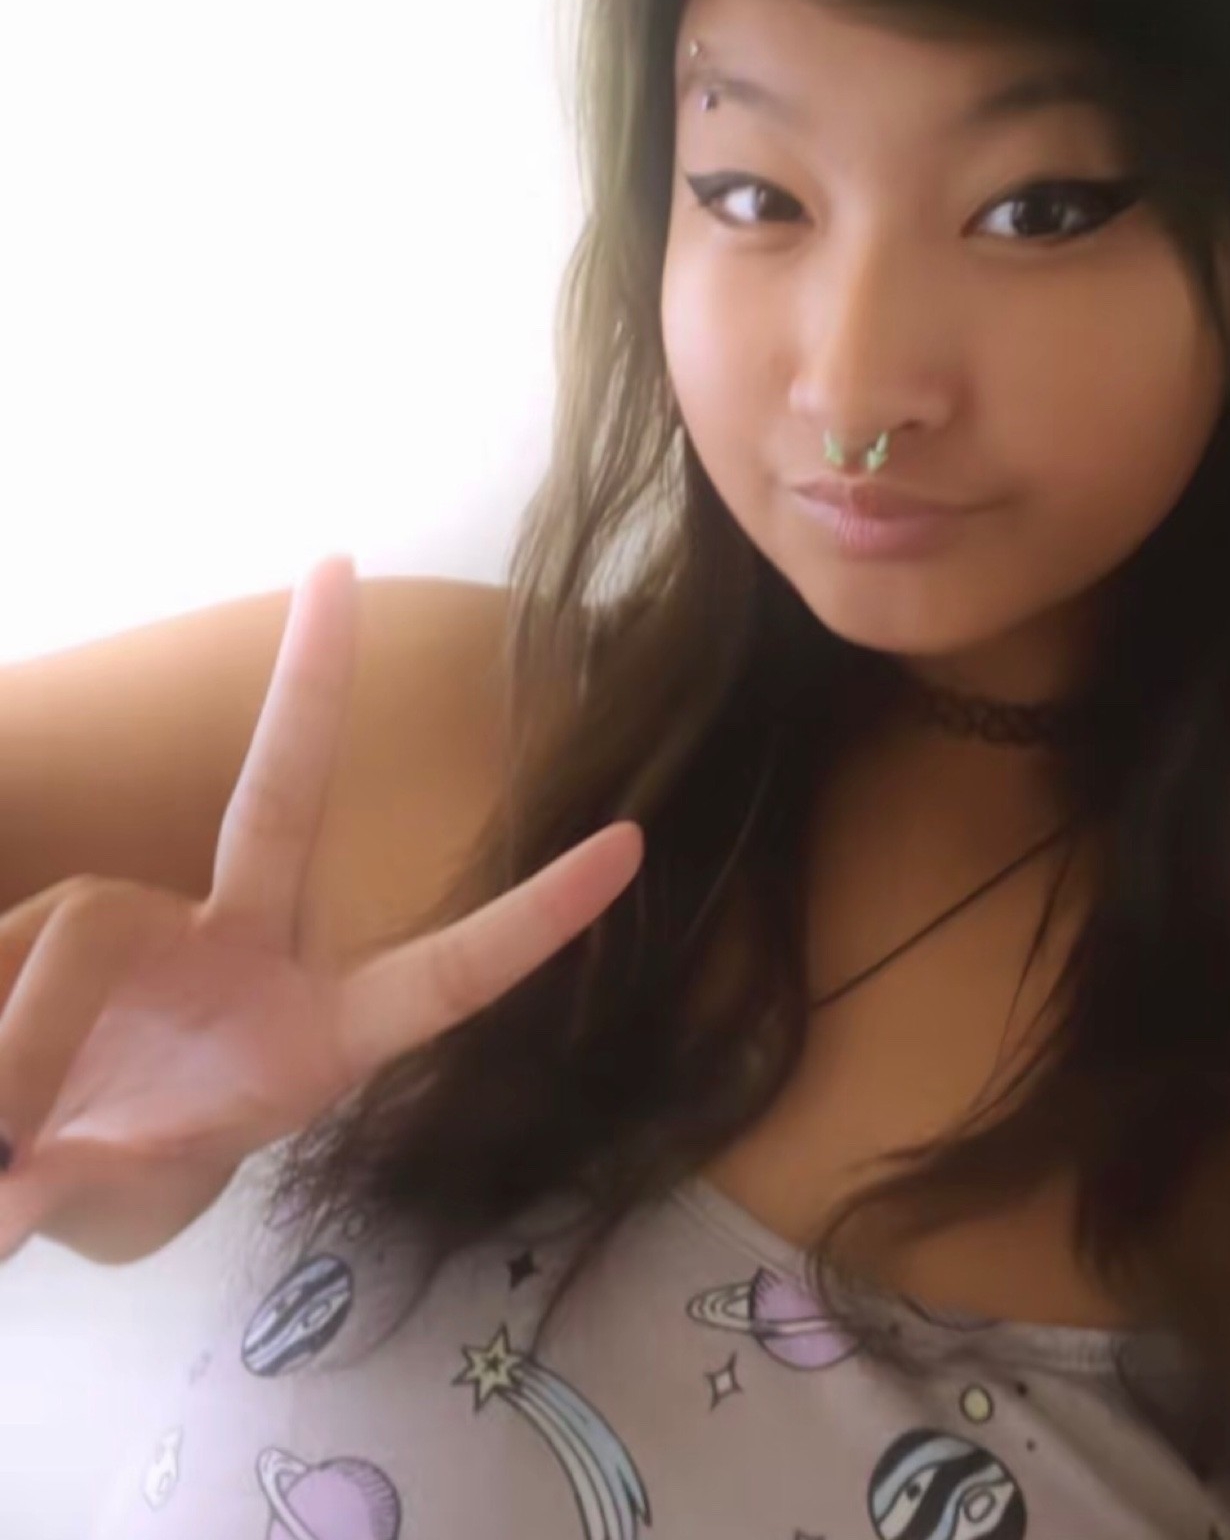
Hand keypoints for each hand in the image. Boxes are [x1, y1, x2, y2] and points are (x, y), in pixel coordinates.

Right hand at [0, 554, 642, 1263]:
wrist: (38, 1148)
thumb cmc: (124, 1172)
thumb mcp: (119, 1202)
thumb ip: (76, 1191)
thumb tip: (14, 1198)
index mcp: (318, 1035)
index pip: (452, 972)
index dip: (538, 920)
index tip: (629, 848)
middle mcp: (250, 948)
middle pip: (285, 798)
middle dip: (313, 683)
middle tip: (336, 565)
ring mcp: (165, 919)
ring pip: (75, 944)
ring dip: (24, 1050)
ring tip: (15, 1142)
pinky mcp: (81, 910)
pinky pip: (23, 947)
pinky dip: (4, 1023)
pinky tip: (7, 1087)